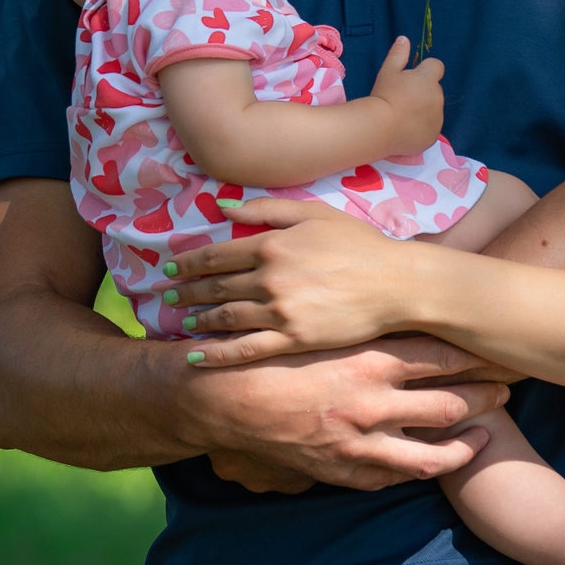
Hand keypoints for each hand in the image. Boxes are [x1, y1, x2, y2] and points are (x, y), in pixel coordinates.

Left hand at [172, 198, 431, 363]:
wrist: (397, 284)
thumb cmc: (359, 244)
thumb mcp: (314, 213)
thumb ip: (268, 209)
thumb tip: (224, 207)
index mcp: (272, 245)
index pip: (216, 255)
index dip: (188, 262)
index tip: (168, 268)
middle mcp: (269, 278)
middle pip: (216, 287)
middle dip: (187, 291)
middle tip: (167, 296)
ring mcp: (280, 311)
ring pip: (226, 318)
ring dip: (198, 319)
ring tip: (183, 321)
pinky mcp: (294, 340)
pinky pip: (246, 350)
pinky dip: (216, 355)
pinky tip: (196, 357)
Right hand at [174, 332, 506, 489]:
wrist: (220, 400)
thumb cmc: (270, 351)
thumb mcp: (320, 324)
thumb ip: (363, 320)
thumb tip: (401, 305)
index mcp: (369, 359)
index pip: (444, 354)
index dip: (479, 351)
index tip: (502, 347)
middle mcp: (374, 404)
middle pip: (452, 403)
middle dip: (487, 395)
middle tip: (509, 387)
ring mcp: (361, 444)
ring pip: (435, 454)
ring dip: (467, 444)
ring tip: (485, 436)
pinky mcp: (345, 472)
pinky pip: (397, 477)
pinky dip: (420, 468)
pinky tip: (433, 460)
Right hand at [366, 35, 444, 157]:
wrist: (380, 128)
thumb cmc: (383, 95)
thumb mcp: (388, 71)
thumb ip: (398, 55)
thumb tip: (404, 39)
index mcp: (428, 78)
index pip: (436, 66)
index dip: (425, 70)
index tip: (410, 78)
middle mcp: (438, 96)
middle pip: (434, 89)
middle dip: (423, 92)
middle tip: (401, 99)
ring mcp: (437, 118)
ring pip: (433, 109)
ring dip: (423, 110)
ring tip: (402, 117)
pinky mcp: (433, 135)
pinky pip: (430, 127)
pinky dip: (421, 128)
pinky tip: (405, 130)